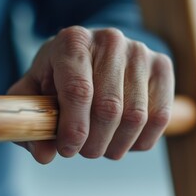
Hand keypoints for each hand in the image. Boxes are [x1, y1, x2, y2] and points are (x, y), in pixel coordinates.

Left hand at [8, 26, 173, 163]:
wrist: (96, 54)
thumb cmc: (63, 75)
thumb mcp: (37, 91)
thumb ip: (33, 121)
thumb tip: (45, 155)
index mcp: (73, 41)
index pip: (78, 91)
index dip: (74, 129)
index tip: (68, 150)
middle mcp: (109, 40)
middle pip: (109, 108)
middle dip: (95, 143)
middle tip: (85, 151)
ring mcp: (139, 52)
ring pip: (136, 117)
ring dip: (118, 145)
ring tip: (104, 146)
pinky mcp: (162, 66)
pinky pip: (159, 117)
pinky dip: (141, 140)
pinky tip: (125, 138)